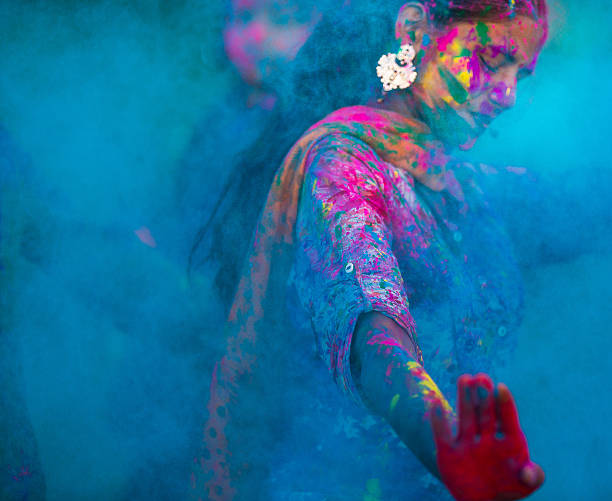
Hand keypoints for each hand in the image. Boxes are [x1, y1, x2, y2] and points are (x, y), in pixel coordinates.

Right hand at [431, 374, 543, 500]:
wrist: (481, 500)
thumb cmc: (507, 488)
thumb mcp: (524, 485)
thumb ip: (533, 477)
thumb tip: (529, 472)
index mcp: (509, 442)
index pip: (508, 420)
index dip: (505, 404)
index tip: (501, 388)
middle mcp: (487, 437)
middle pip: (485, 413)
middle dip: (484, 396)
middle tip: (482, 377)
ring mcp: (468, 443)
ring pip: (466, 417)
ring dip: (465, 398)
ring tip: (465, 378)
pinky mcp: (449, 451)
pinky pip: (442, 434)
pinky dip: (438, 420)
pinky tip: (435, 403)